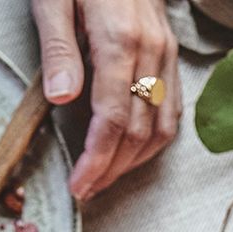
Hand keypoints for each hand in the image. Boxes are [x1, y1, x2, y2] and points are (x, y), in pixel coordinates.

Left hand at [32, 0, 181, 201]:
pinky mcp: (171, 52)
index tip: (79, 186)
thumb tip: (63, 100)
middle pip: (138, 130)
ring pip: (161, 124)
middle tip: (86, 190)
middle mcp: (151, 50)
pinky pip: (172, 106)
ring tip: (106, 177)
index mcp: (119, 40)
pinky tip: (134, 150)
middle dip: (112, 168)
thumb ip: (59, 49)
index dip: (96, 160)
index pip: (112, 119)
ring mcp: (166, 52)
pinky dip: (155, 138)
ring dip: (134, 160)